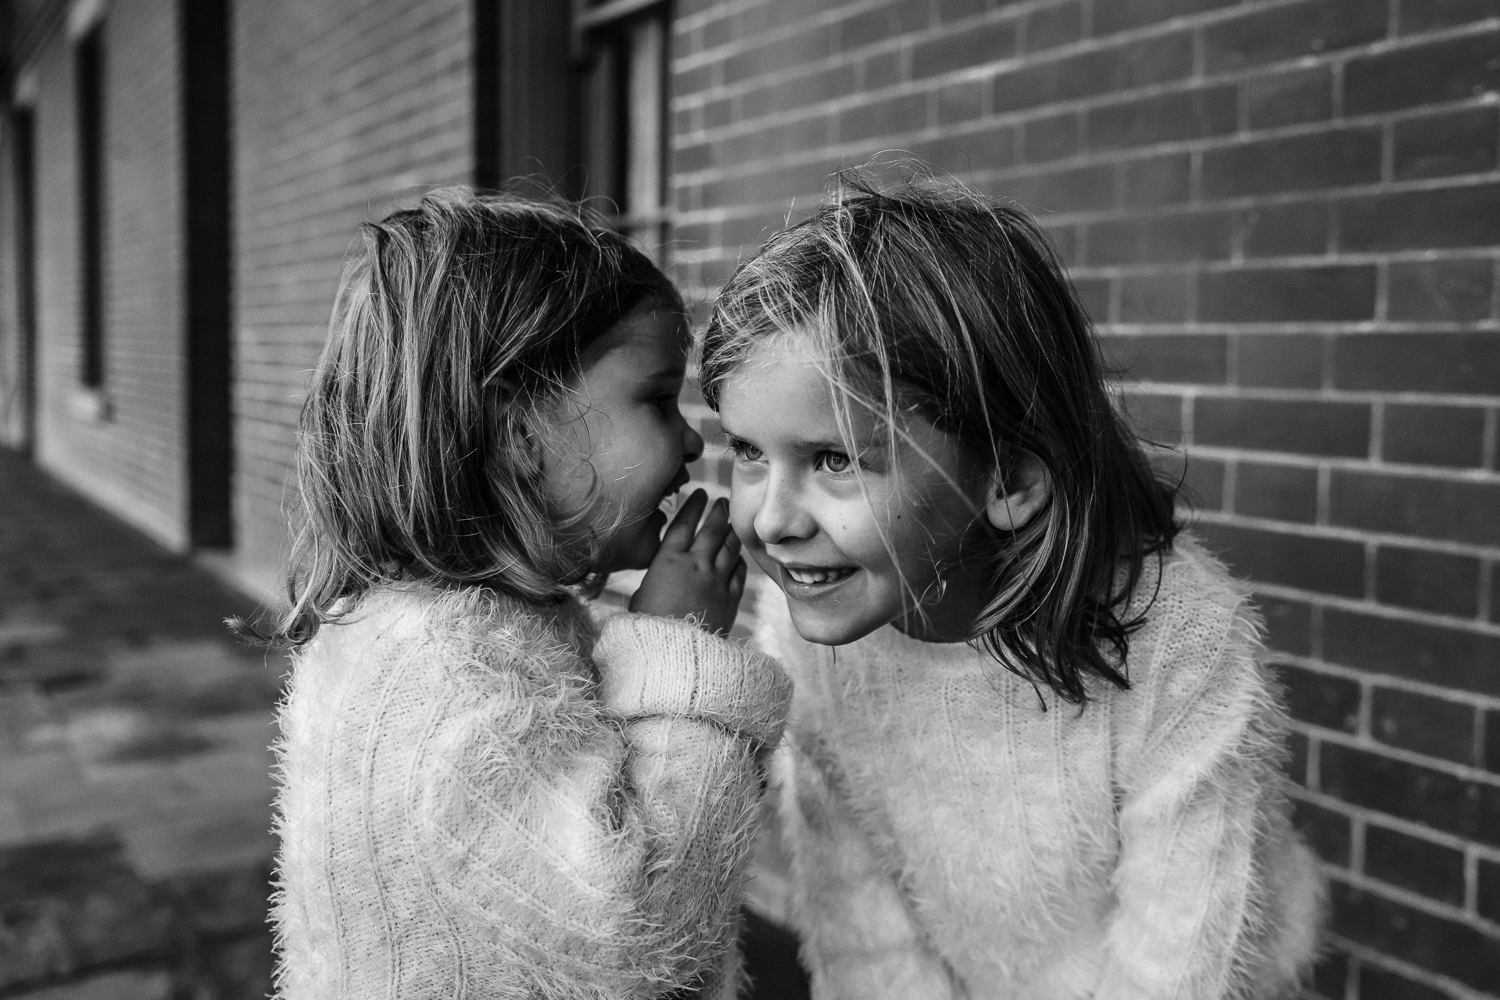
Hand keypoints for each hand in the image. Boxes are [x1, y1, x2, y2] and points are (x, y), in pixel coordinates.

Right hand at [629, 490, 746, 635]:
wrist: (672, 653)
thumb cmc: (647, 626)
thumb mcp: (642, 595)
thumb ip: (658, 576)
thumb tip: (663, 570)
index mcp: (668, 560)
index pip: (683, 523)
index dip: (693, 505)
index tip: (700, 493)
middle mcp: (695, 564)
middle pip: (712, 530)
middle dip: (718, 512)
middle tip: (723, 502)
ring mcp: (715, 580)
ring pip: (729, 548)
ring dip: (732, 532)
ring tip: (733, 522)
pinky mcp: (730, 598)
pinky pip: (738, 572)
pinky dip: (739, 561)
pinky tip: (739, 557)